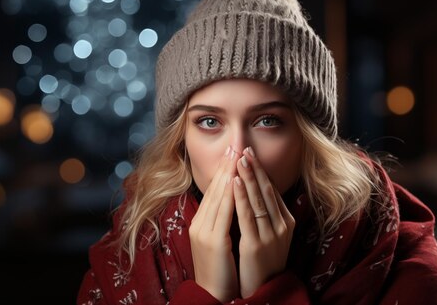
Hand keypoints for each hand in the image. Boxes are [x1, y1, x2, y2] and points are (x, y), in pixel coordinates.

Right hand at [189, 147, 239, 301]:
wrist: (213, 294)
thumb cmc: (220, 270)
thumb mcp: (219, 241)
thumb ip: (222, 222)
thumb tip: (234, 203)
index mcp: (201, 223)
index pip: (213, 191)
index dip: (222, 171)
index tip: (232, 154)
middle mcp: (200, 224)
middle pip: (214, 189)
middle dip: (225, 167)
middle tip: (234, 146)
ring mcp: (204, 231)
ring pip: (218, 197)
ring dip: (228, 174)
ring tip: (236, 156)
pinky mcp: (213, 241)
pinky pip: (222, 212)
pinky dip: (229, 194)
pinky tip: (236, 181)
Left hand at [234, 147, 295, 297]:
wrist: (262, 291)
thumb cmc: (262, 263)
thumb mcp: (268, 236)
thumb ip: (265, 215)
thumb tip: (254, 193)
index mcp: (285, 221)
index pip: (271, 190)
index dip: (260, 171)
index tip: (249, 154)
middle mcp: (281, 225)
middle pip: (266, 190)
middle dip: (255, 168)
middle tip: (244, 148)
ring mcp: (270, 235)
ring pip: (258, 199)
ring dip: (248, 176)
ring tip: (239, 158)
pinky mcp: (256, 245)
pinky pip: (248, 215)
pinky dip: (241, 196)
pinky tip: (235, 181)